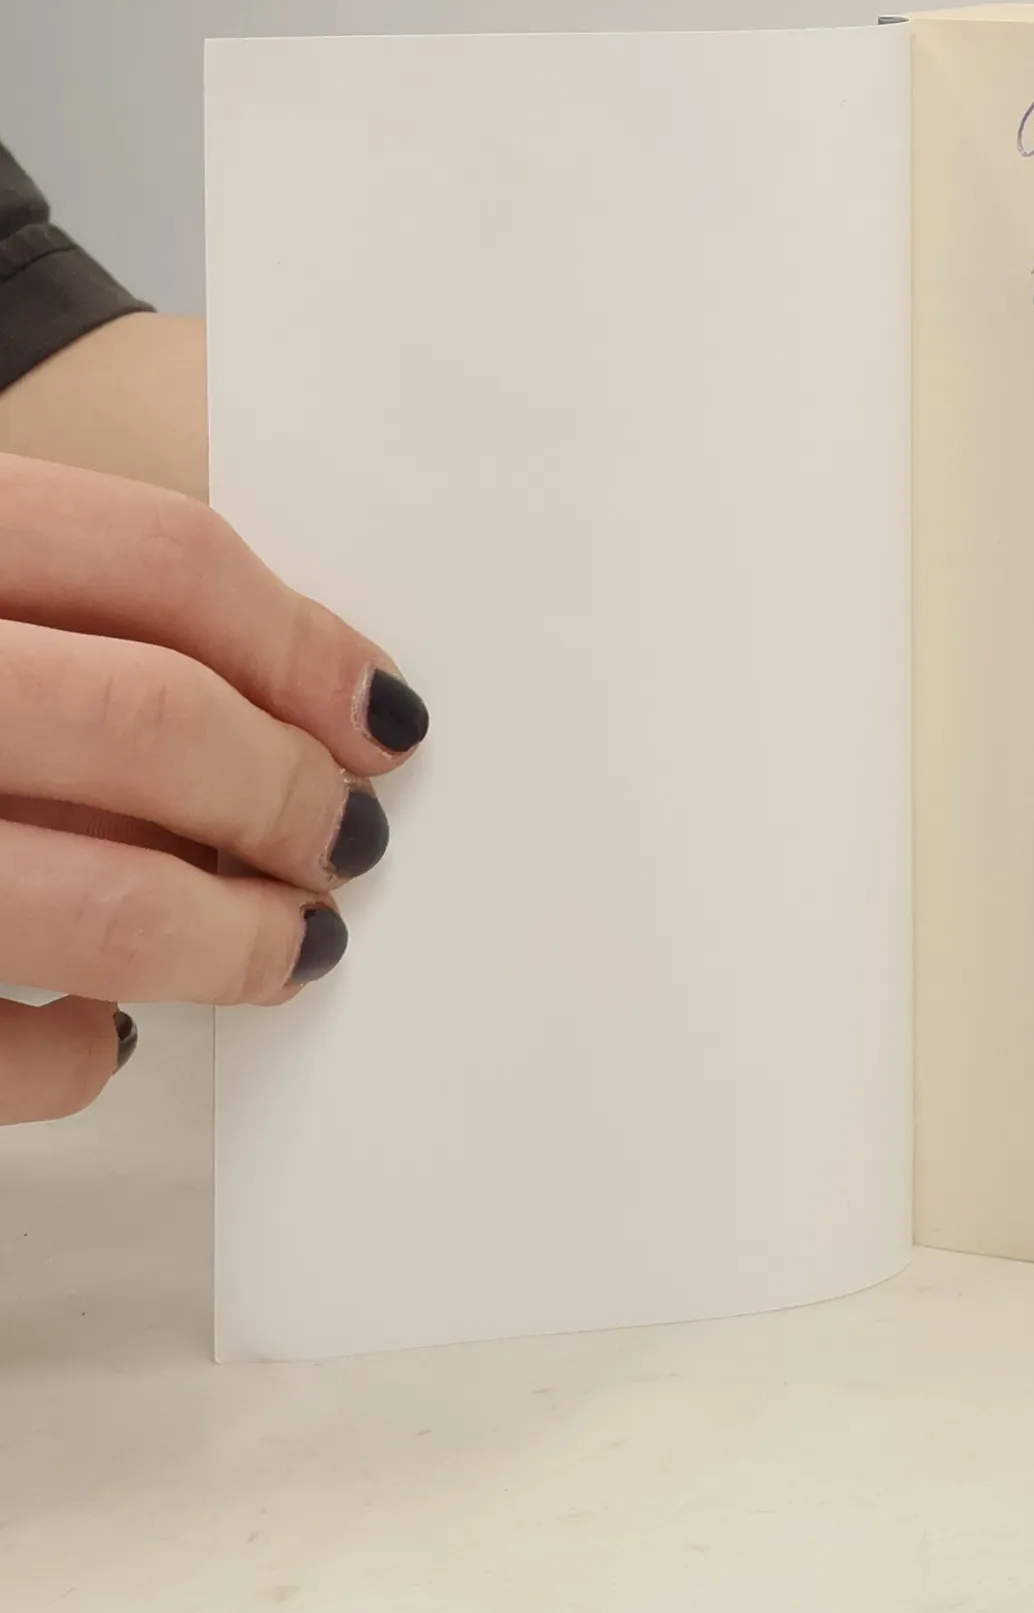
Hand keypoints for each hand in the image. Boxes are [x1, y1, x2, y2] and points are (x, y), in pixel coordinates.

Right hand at [0, 452, 426, 1124]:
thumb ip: (78, 609)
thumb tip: (307, 713)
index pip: (162, 558)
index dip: (307, 646)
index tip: (385, 719)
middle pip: (151, 722)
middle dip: (288, 795)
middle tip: (346, 839)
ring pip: (94, 900)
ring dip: (229, 936)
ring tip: (289, 943)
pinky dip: (69, 1054)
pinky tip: (104, 1033)